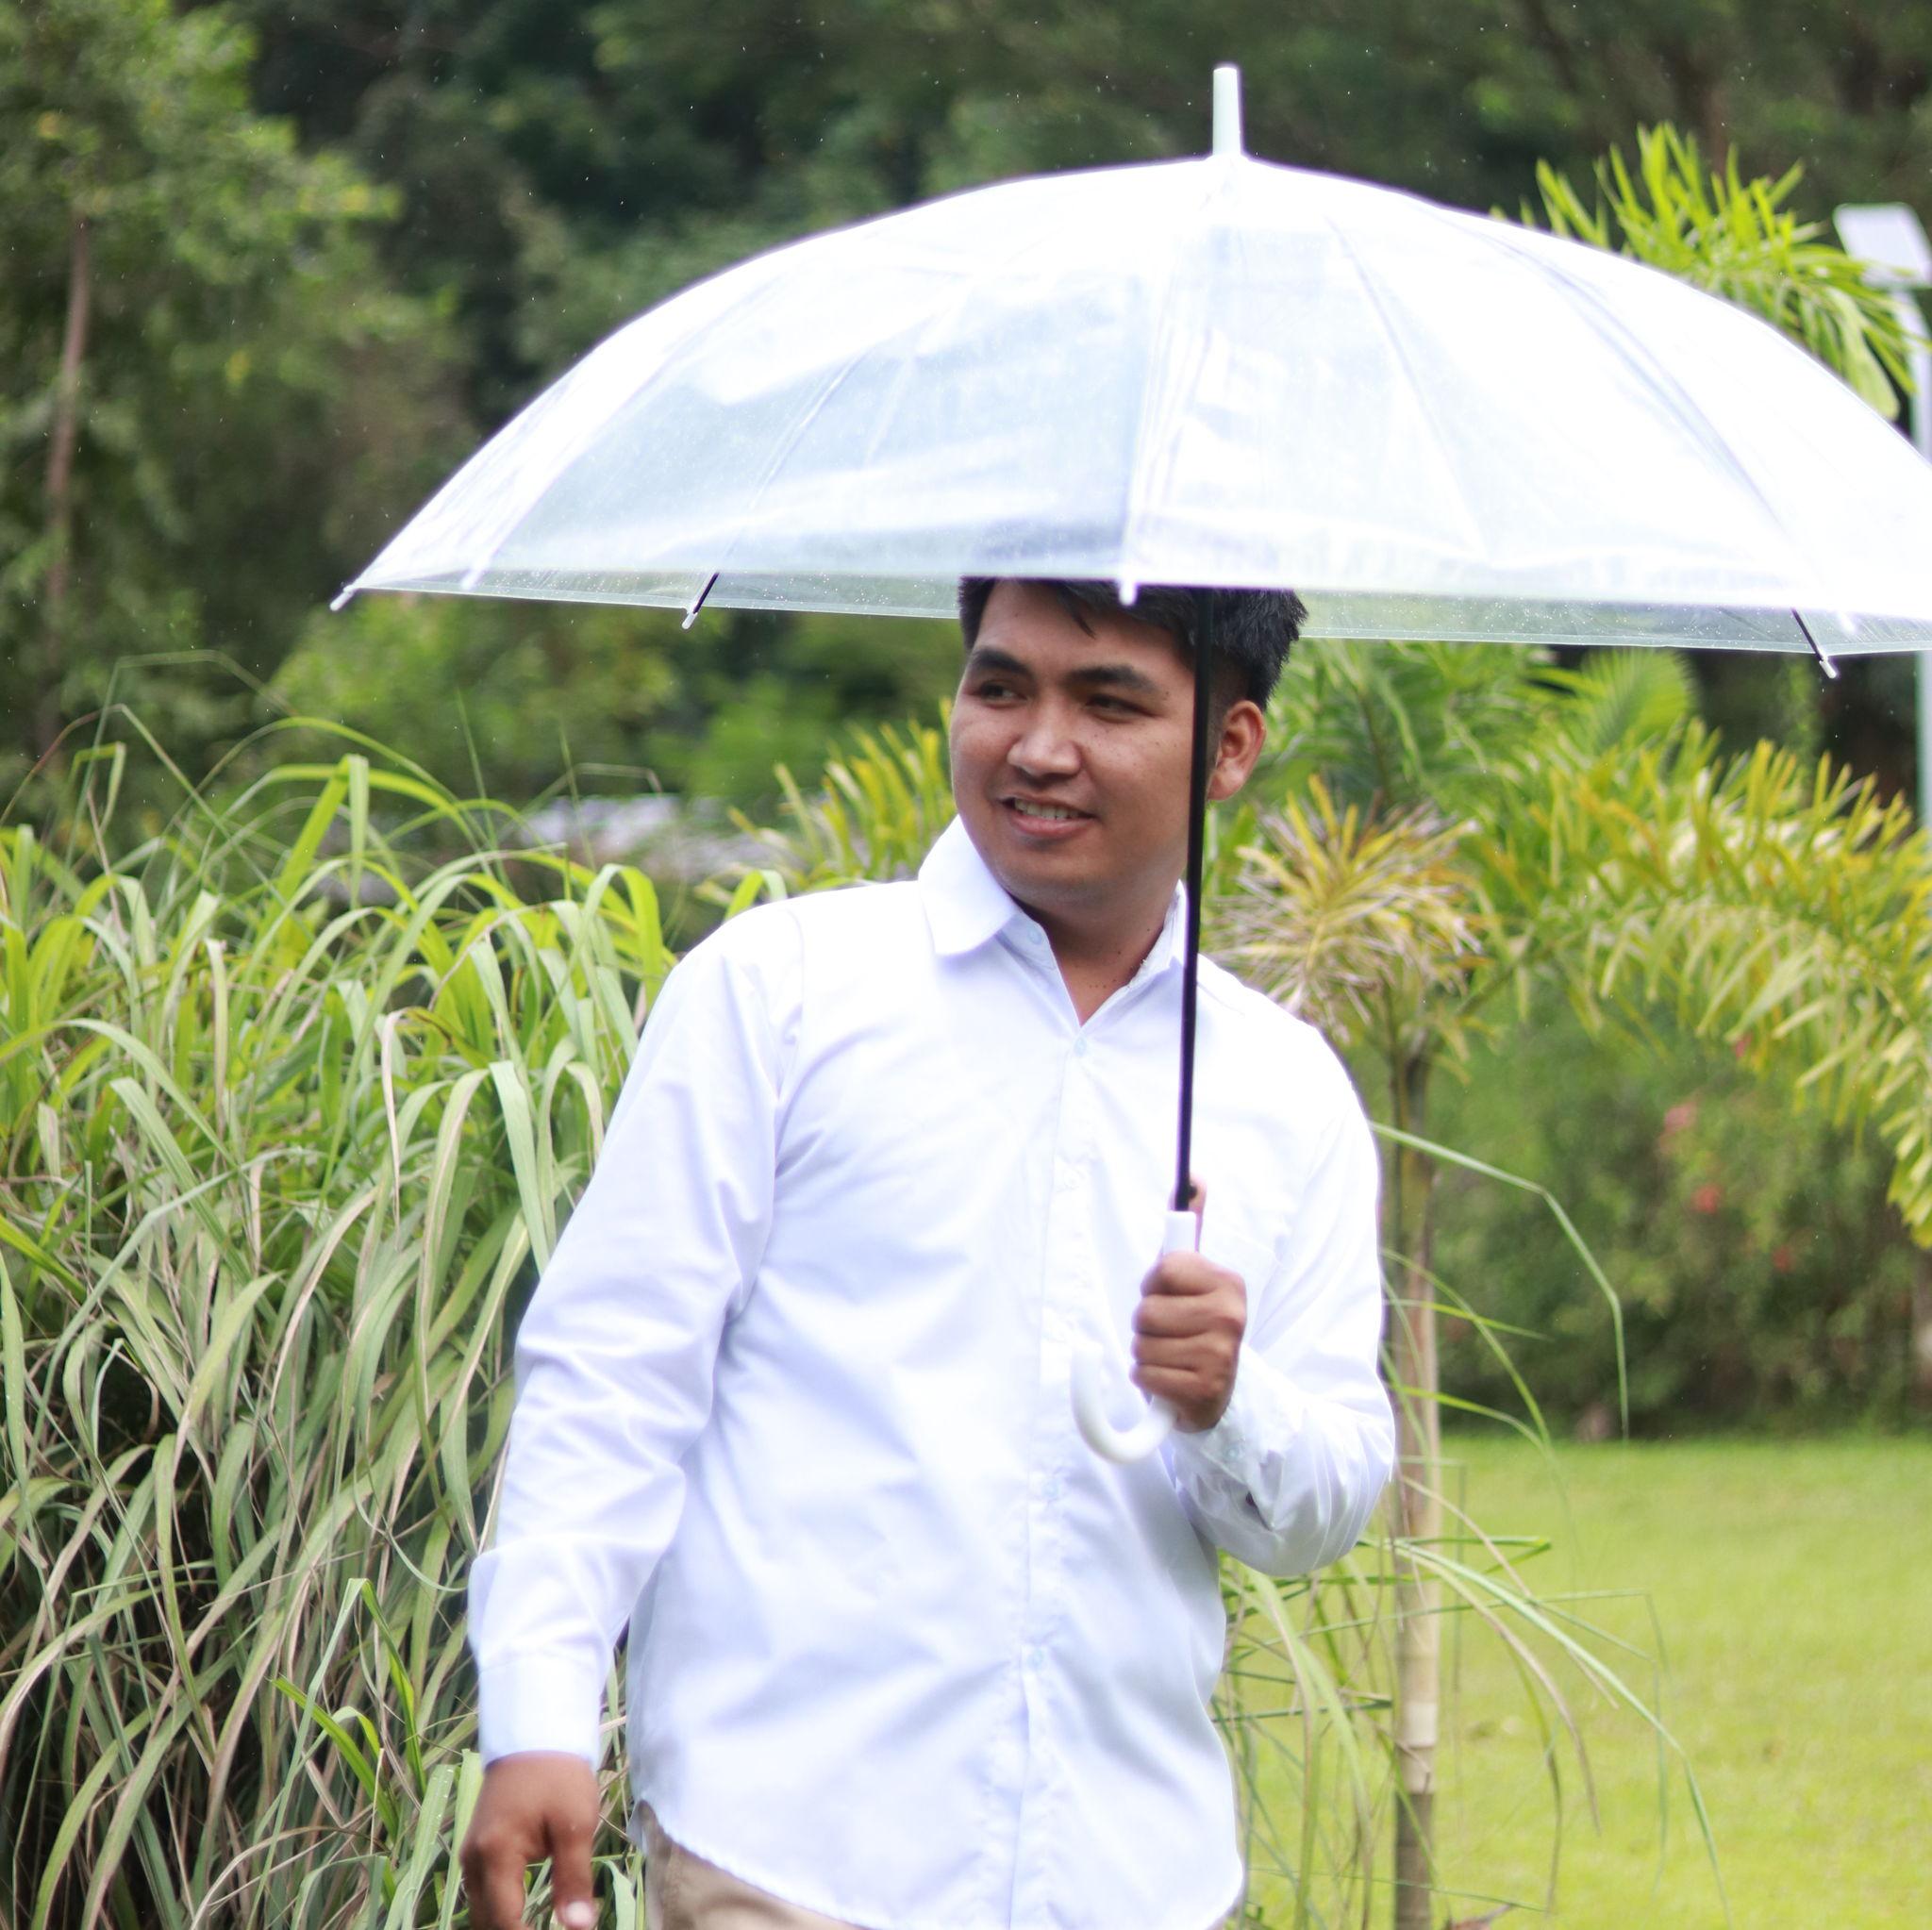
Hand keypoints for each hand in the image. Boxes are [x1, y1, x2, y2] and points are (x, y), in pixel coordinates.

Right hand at [460, 1752, 600, 1929]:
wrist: (534, 1733)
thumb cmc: (558, 1775)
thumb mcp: (575, 1824)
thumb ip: (573, 1879)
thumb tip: (578, 1929)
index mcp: (495, 1855)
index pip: (505, 1923)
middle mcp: (473, 1861)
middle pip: (487, 1923)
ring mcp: (470, 1856)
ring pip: (482, 1913)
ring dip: (507, 1927)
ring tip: (540, 1929)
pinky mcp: (477, 1851)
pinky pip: (483, 1896)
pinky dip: (501, 1914)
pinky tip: (524, 1920)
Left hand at [1129, 1179, 1246, 1431]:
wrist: (1216, 1392)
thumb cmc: (1195, 1326)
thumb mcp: (1194, 1275)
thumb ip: (1188, 1225)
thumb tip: (1191, 1176)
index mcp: (1228, 1283)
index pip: (1163, 1269)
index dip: (1153, 1285)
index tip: (1169, 1296)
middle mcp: (1230, 1316)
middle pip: (1146, 1310)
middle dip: (1146, 1324)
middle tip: (1171, 1332)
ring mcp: (1219, 1356)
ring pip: (1141, 1344)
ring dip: (1145, 1353)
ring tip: (1171, 1356)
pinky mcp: (1203, 1391)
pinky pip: (1144, 1375)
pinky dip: (1148, 1380)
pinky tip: (1170, 1379)